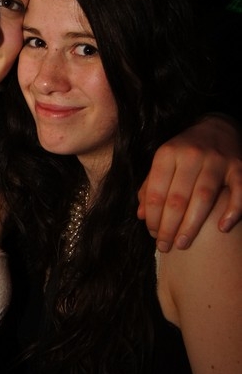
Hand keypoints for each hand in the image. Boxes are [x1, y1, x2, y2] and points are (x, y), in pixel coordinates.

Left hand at [137, 115, 241, 250]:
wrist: (218, 127)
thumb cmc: (185, 151)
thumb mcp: (163, 162)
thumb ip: (150, 186)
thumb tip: (141, 215)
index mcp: (168, 153)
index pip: (156, 191)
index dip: (152, 217)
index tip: (152, 234)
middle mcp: (191, 155)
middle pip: (177, 198)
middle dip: (169, 227)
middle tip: (165, 247)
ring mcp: (217, 160)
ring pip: (203, 198)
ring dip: (192, 225)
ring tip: (182, 244)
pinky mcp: (239, 167)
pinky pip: (238, 192)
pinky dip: (231, 212)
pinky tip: (222, 229)